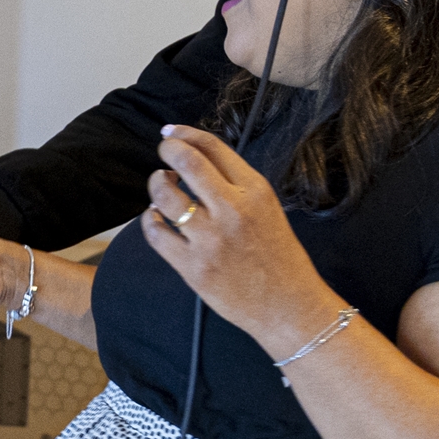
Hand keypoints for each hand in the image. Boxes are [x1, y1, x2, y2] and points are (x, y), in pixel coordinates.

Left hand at [138, 125, 344, 354]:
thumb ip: (236, 187)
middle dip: (168, 150)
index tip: (171, 132)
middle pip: (187, 162)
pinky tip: (155, 217)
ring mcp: (210, 239)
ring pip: (165, 195)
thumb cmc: (279, 258)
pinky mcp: (192, 266)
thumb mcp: (267, 211)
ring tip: (161, 184)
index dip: (185, 134)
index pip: (213, 148)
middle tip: (163, 152)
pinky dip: (150, 219)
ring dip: (156, 183)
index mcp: (255, 192)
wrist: (288, 306)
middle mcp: (232, 210)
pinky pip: (156, 233)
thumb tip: (196, 162)